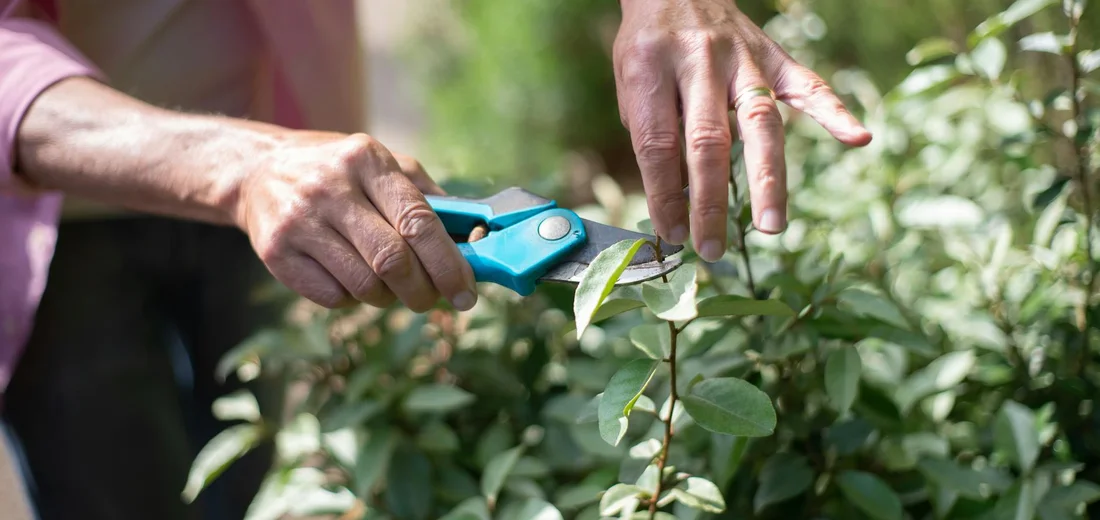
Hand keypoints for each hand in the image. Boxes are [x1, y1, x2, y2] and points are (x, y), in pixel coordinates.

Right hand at [234, 132, 477, 311]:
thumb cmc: (340, 173)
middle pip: (393, 260)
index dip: (448, 264)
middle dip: (422, 291)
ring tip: (387, 285)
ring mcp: (299, 222)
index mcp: (366, 160)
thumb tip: (477, 242)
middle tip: (431, 300)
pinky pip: (333, 298)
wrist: (258, 171)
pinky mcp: (275, 254)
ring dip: (387, 297)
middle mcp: (330, 188)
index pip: (418, 221)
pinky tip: (348, 277)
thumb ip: (429, 199)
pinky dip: (352, 299)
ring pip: (364, 285)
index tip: (466, 293)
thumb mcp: (384, 166)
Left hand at [613, 0, 871, 260]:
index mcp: (651, 67)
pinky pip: (807, 85)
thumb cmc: (648, 48)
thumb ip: (652, 134)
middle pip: (707, 140)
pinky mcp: (774, 54)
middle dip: (708, 201)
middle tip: (710, 247)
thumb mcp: (631, 85)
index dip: (664, 193)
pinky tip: (857, 139)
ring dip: (766, 178)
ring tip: (770, 225)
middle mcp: (699, 60)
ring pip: (759, 121)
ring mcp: (742, 57)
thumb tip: (674, 200)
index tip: (671, 233)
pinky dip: (833, 112)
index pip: (658, 143)